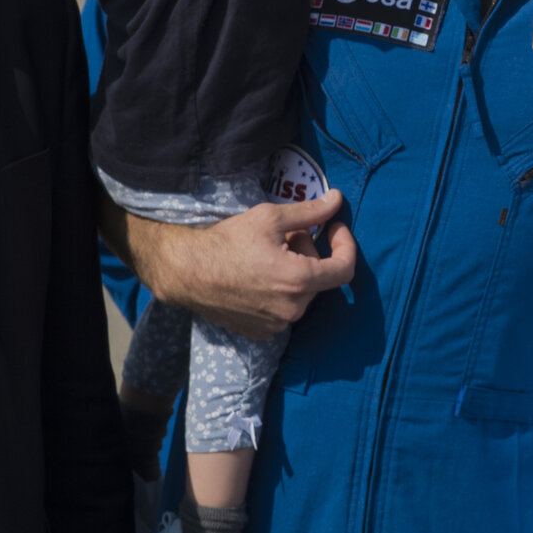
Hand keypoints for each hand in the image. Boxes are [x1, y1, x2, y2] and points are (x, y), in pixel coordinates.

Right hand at [121, 192, 356, 339]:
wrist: (187, 272)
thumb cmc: (227, 242)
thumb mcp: (271, 218)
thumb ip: (311, 211)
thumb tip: (337, 200)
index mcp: (299, 281)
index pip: (345, 269)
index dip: (345, 244)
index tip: (334, 227)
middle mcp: (292, 309)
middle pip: (319, 277)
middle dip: (308, 252)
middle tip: (284, 236)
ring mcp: (276, 325)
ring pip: (301, 293)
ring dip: (294, 271)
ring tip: (266, 255)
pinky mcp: (261, 332)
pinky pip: (284, 309)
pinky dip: (279, 291)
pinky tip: (257, 276)